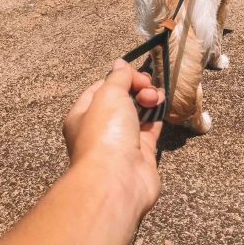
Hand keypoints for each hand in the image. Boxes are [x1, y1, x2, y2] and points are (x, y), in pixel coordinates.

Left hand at [63, 58, 163, 215]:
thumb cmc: (105, 134)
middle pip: (121, 99)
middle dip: (136, 87)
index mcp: (82, 116)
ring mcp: (122, 141)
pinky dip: (158, 114)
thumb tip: (120, 64)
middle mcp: (101, 129)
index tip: (132, 74)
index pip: (100, 88)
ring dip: (148, 98)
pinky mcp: (142, 152)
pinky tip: (162, 104)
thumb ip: (118, 77)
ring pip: (138, 112)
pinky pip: (151, 127)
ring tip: (153, 97)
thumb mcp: (108, 94)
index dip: (117, 78)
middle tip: (146, 86)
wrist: (118, 180)